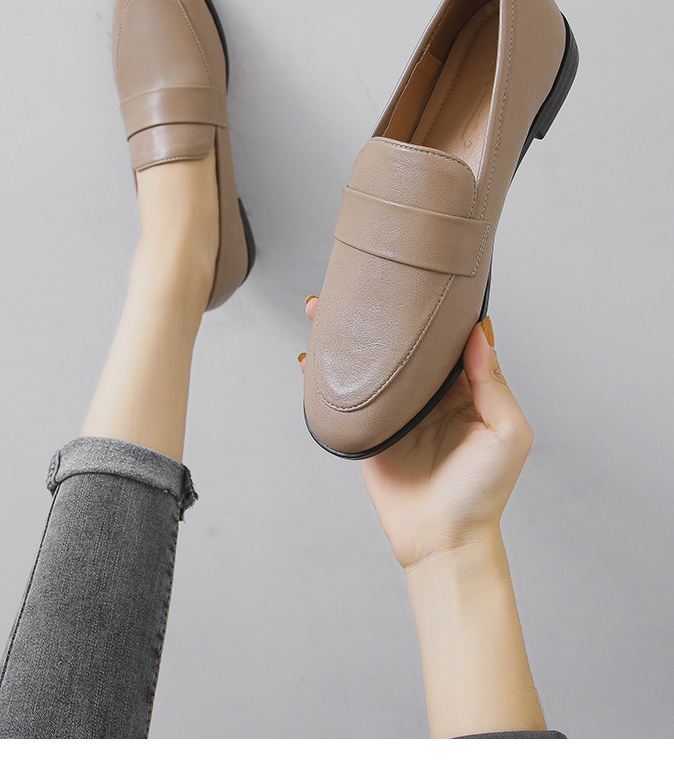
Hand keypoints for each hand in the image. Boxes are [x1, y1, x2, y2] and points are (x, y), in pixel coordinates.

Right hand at [300, 297, 533, 569]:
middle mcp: (427, 391)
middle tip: (358, 281)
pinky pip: (343, 397)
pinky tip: (308, 356)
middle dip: (379, 311)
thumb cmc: (483, 490)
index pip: (447, 335)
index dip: (433, 306)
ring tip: (320, 307)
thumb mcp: (507, 432)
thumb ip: (492, 382)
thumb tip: (478, 330)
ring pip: (367, 361)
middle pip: (400, 341)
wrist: (443, 539)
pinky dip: (321, 376)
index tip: (418, 274)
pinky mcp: (368, 429)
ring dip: (345, 334)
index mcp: (464, 386)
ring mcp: (395, 408)